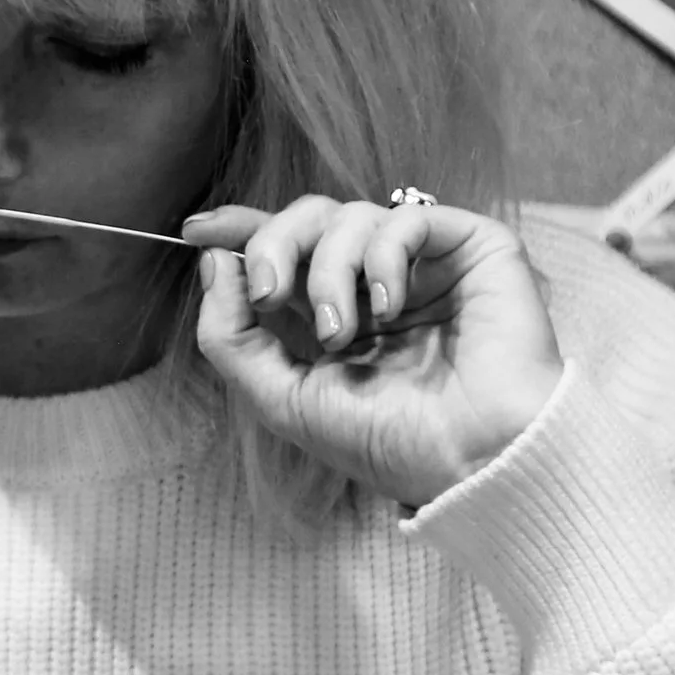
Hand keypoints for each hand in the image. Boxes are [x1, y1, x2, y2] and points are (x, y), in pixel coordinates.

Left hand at [184, 194, 562, 508]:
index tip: (198, 230)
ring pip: (349, 215)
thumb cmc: (391, 442)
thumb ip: (234, 337)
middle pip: (306, 220)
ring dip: (329, 270)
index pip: (284, 252)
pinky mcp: (471, 249)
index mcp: (336, 317)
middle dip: (273, 246)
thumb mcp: (284, 400)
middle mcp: (377, 284)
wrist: (477, 459)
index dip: (240, 231)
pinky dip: (383, 257)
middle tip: (269, 294)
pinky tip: (389, 306)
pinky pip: (407, 217)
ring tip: (344, 331)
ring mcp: (425, 265)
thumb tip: (213, 261)